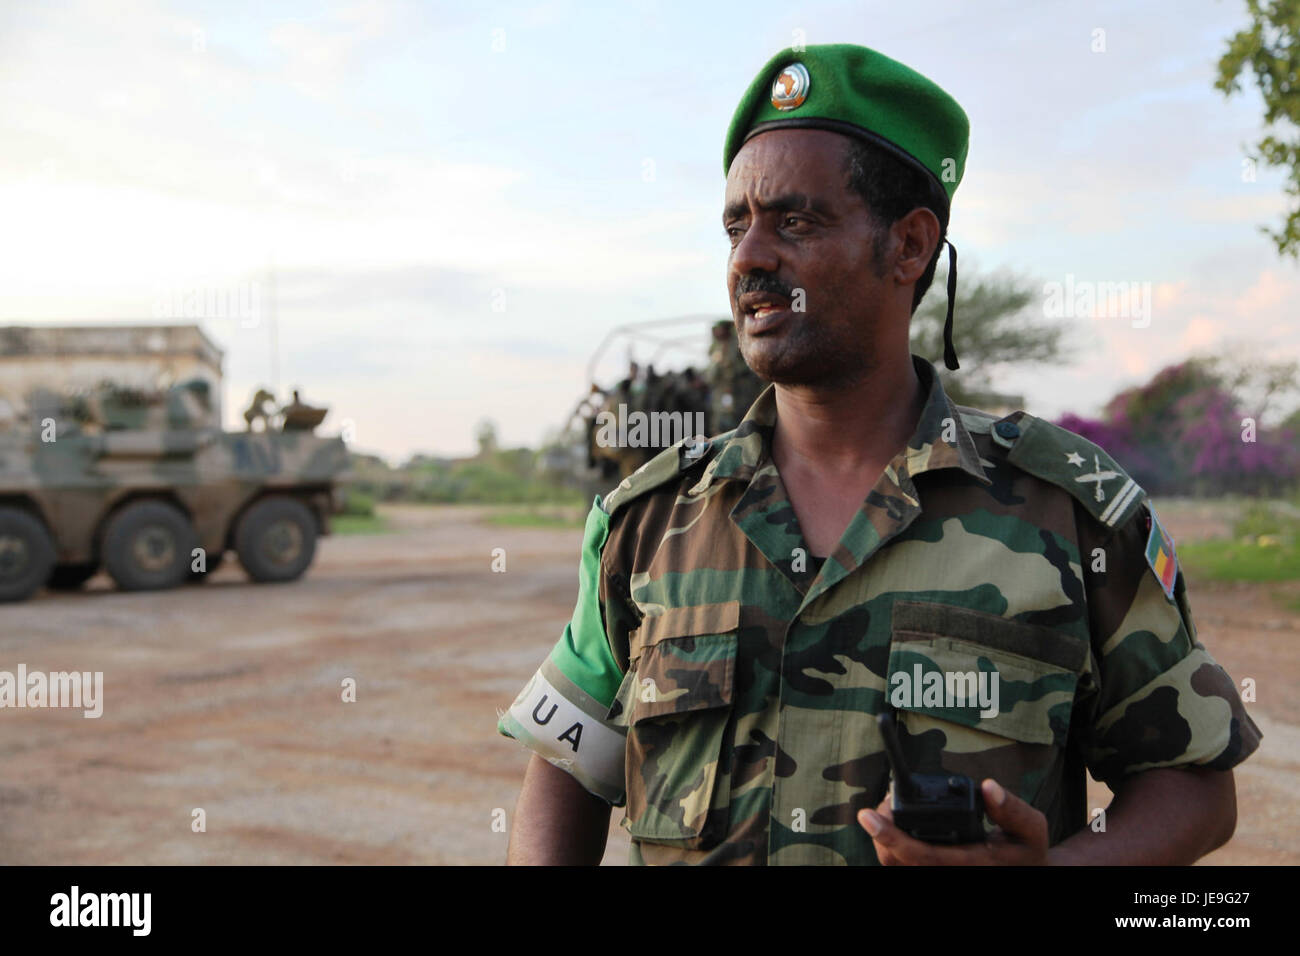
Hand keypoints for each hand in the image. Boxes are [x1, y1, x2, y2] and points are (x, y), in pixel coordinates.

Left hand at [857, 779, 1048, 865]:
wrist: (1028, 873)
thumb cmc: (1026, 850)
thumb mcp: (1032, 828)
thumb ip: (1012, 809)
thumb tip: (988, 787)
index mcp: (975, 865)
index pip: (926, 857)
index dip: (893, 838)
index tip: (868, 817)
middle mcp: (954, 875)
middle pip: (899, 864)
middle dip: (880, 835)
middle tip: (874, 809)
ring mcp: (941, 876)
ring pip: (896, 867)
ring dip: (882, 841)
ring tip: (882, 814)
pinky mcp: (934, 871)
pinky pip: (902, 866)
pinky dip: (890, 847)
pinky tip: (890, 828)